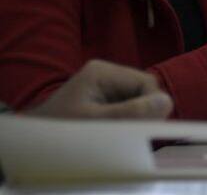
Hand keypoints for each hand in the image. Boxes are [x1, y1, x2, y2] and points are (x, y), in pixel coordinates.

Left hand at [28, 60, 172, 118]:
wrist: (32, 141)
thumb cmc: (60, 131)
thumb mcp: (96, 123)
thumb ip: (131, 112)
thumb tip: (167, 101)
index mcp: (103, 71)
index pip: (145, 83)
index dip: (150, 105)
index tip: (144, 127)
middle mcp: (105, 72)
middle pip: (143, 89)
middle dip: (142, 110)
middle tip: (130, 132)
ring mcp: (104, 83)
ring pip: (137, 97)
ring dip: (134, 116)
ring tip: (119, 132)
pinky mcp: (102, 95)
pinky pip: (127, 104)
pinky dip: (126, 118)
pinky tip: (115, 129)